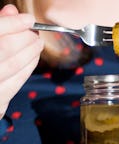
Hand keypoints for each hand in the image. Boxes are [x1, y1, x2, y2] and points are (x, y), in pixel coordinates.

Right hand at [0, 4, 43, 118]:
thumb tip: (13, 11)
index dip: (13, 23)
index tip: (29, 19)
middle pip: (6, 48)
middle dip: (25, 38)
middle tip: (35, 33)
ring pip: (14, 65)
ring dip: (31, 52)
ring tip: (38, 44)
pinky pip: (17, 82)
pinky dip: (28, 68)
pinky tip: (34, 58)